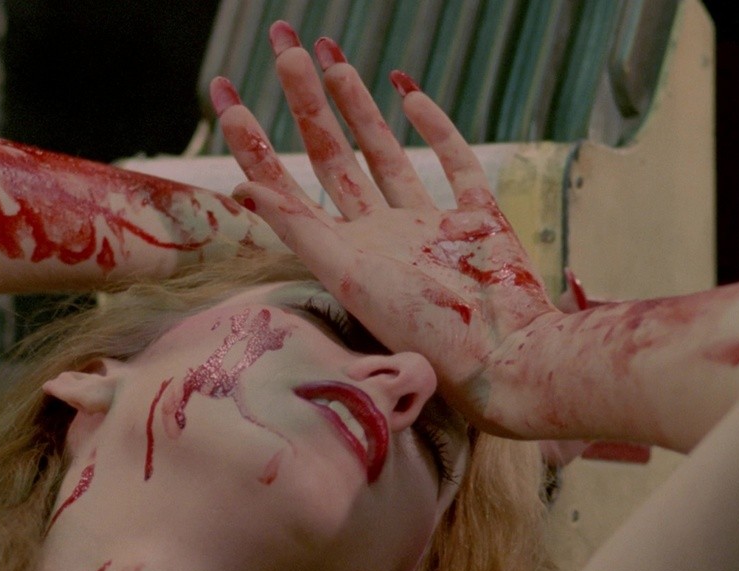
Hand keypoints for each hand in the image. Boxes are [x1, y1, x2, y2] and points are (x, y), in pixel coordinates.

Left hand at [213, 22, 558, 429]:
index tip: (228, 95)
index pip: (286, 187)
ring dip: (359, 107)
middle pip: (332, 158)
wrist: (510, 357)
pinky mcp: (479, 220)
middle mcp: (381, 237)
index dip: (254, 143)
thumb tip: (239, 185)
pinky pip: (454, 165)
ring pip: (386, 154)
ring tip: (332, 60)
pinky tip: (408, 93)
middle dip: (306, 102)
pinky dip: (434, 128)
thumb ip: (297, 227)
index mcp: (345, 254)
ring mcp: (429, 227)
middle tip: (285, 45)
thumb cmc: (427, 330)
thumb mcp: (349, 276)